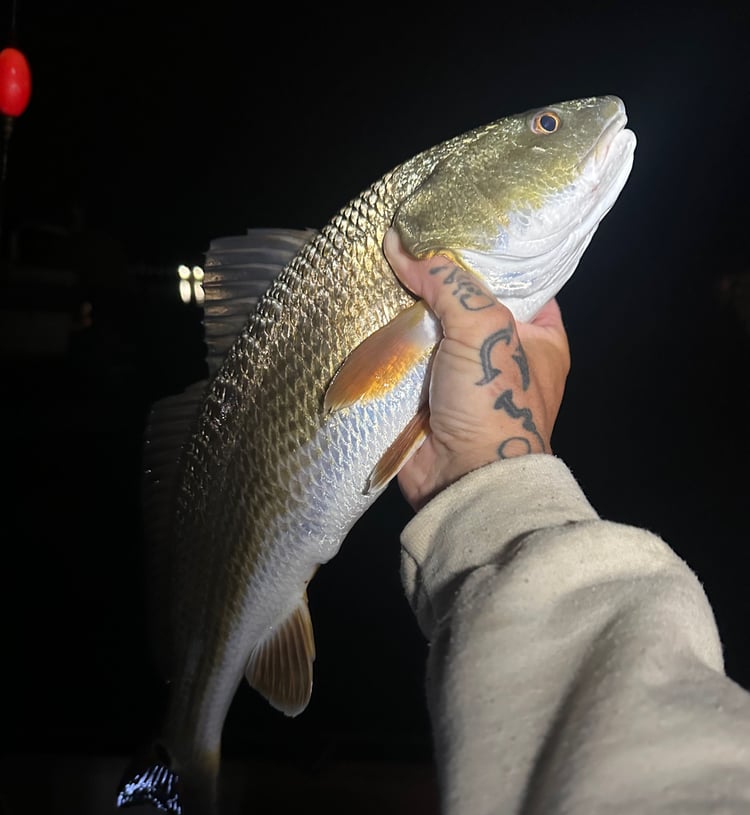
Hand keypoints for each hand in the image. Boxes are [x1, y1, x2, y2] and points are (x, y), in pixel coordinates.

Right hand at [383, 228, 570, 510]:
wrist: (464, 481)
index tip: (454, 217)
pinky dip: (389, 338)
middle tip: (406, 233)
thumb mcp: (483, 328)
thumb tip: (399, 241)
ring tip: (378, 259)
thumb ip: (447, 281)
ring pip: (432, 327)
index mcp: (541, 335)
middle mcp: (504, 352)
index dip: (489, 249)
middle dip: (437, 275)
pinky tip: (366, 304)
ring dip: (407, 305)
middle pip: (467, 299)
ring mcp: (463, 376)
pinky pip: (406, 357)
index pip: (519, 278)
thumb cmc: (493, 402)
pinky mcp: (427, 396)